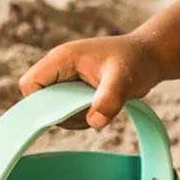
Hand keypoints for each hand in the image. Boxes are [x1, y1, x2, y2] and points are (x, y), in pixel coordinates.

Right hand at [18, 33, 163, 129]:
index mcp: (62, 58)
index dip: (40, 104)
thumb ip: (109, 100)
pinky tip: (100, 109)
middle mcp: (59, 67)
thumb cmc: (136, 62)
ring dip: (72, 118)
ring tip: (99, 108)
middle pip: (39, 100)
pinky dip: (80, 118)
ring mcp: (66, 79)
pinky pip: (66, 112)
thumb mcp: (124, 80)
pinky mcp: (74, 90)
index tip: (68, 112)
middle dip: (61, 114)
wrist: (149, 57)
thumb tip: (94, 122)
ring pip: (53, 109)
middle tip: (90, 110)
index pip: (30, 85)